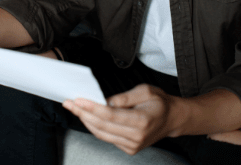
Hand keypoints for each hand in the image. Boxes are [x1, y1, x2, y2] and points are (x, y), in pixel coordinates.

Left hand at [63, 84, 180, 154]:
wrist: (171, 119)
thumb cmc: (159, 102)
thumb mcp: (145, 91)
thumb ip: (124, 97)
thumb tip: (105, 101)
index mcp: (142, 121)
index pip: (111, 115)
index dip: (93, 108)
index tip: (79, 99)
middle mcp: (136, 137)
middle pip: (103, 125)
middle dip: (83, 113)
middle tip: (69, 102)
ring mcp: (132, 145)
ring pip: (102, 134)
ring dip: (85, 120)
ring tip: (73, 108)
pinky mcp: (129, 148)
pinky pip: (106, 137)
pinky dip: (94, 126)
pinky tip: (86, 116)